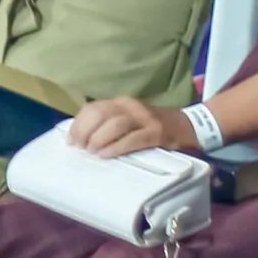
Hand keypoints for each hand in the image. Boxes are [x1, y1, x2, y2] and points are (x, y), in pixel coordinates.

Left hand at [66, 97, 198, 158]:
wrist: (187, 126)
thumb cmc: (152, 126)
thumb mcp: (128, 119)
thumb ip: (108, 123)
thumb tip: (80, 137)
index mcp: (121, 102)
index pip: (93, 108)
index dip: (78, 124)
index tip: (70, 141)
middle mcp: (131, 106)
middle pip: (100, 114)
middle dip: (85, 132)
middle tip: (81, 149)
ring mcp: (144, 118)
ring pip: (115, 125)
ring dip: (99, 140)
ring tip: (92, 152)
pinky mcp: (156, 132)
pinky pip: (132, 139)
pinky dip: (116, 148)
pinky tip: (106, 155)